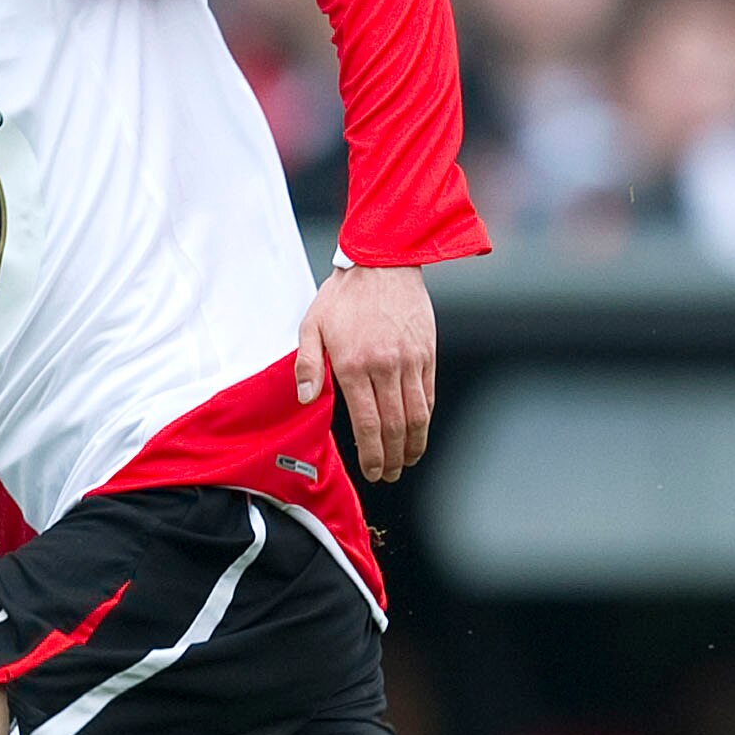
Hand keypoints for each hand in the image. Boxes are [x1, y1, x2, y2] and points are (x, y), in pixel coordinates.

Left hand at [294, 263, 435, 482]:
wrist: (382, 260)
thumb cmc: (343, 295)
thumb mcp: (312, 325)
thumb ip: (307, 364)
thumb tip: (305, 398)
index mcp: (353, 364)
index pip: (367, 423)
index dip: (372, 454)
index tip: (372, 471)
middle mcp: (385, 367)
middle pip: (395, 427)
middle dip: (392, 458)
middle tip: (387, 474)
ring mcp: (410, 361)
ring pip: (417, 416)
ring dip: (413, 445)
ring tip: (406, 462)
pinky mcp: (427, 353)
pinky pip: (428, 395)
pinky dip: (425, 420)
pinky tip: (418, 432)